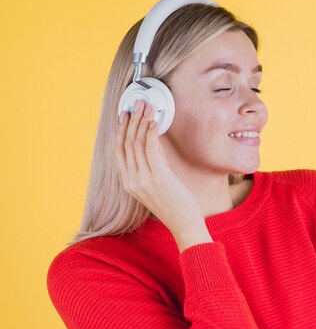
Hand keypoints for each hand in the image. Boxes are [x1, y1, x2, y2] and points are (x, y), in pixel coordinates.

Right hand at [114, 100, 203, 233]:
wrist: (184, 225)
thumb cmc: (174, 206)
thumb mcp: (156, 187)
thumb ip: (149, 169)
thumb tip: (151, 146)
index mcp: (129, 184)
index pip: (119, 152)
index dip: (120, 131)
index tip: (124, 115)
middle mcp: (132, 181)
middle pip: (126, 144)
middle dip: (130, 120)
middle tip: (136, 103)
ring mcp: (144, 180)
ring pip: (137, 144)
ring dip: (141, 122)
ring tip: (146, 107)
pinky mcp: (158, 178)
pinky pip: (151, 150)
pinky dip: (151, 133)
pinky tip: (154, 122)